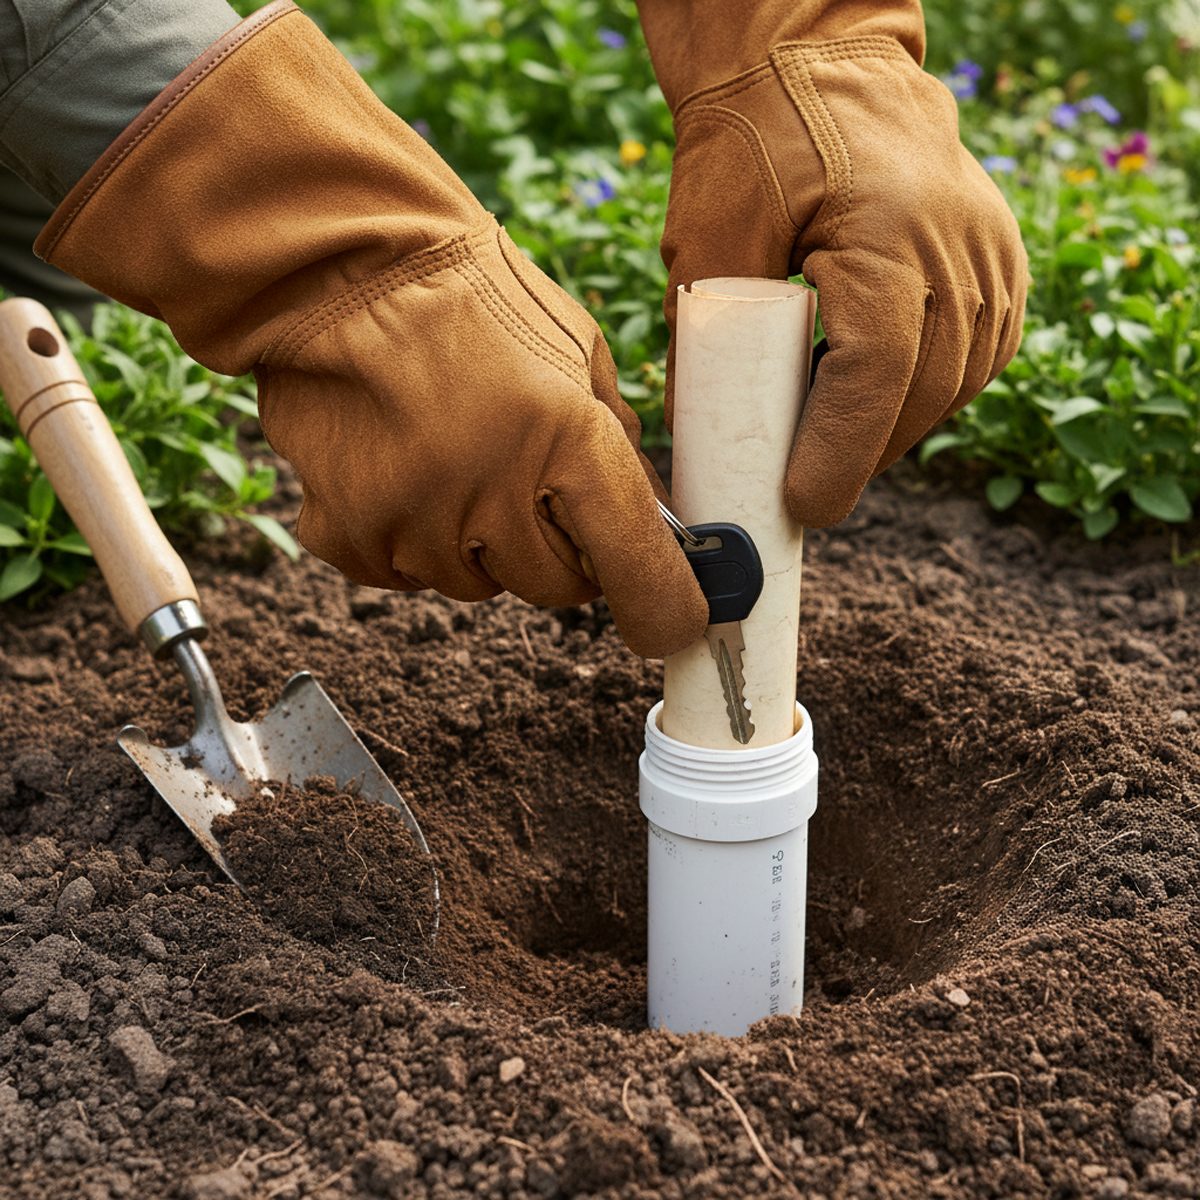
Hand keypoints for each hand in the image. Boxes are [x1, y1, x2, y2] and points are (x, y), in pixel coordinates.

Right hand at [257, 219, 708, 657]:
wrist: (337, 264)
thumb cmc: (468, 296)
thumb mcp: (573, 349)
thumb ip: (614, 440)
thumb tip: (649, 516)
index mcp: (568, 437)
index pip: (636, 565)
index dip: (662, 605)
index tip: (671, 622)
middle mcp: (492, 490)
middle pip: (556, 587)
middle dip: (559, 549)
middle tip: (531, 485)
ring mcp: (414, 520)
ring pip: (478, 583)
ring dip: (479, 541)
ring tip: (452, 454)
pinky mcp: (349, 534)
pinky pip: (405, 576)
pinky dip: (412, 538)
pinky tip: (402, 468)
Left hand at [659, 37, 1027, 525]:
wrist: (822, 61)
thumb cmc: (756, 136)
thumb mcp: (706, 232)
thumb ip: (700, 333)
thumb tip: (697, 433)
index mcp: (891, 235)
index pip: (877, 375)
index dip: (839, 454)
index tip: (799, 503)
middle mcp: (961, 250)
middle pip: (920, 394)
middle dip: (857, 456)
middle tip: (798, 488)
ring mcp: (992, 256)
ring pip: (953, 385)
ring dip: (891, 428)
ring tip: (829, 441)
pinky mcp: (1000, 263)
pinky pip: (974, 357)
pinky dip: (924, 391)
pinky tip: (874, 397)